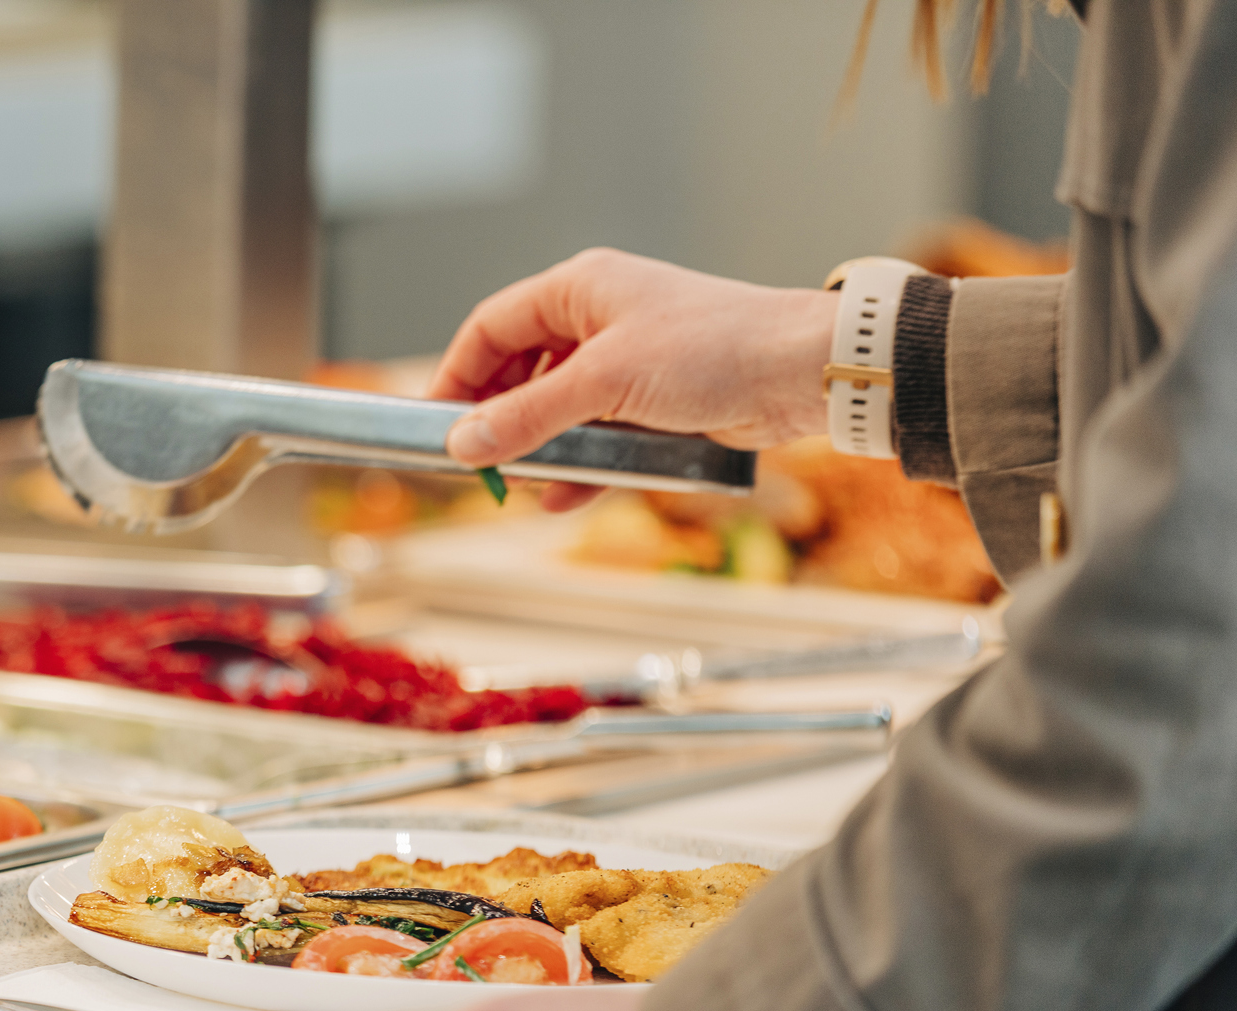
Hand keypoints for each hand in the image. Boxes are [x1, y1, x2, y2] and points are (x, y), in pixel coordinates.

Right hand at [426, 249, 836, 511]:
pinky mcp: (655, 403)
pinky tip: (562, 496)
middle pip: (520, 370)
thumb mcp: (604, 382)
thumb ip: (529, 416)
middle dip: (497, 418)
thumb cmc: (714, 349)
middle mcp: (600, 319)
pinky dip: (579, 464)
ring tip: (518, 484)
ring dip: (538, 447)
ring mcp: (628, 363)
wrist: (801, 374)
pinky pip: (597, 435)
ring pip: (559, 408)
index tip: (435, 424)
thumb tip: (465, 442)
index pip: (491, 328)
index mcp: (580, 290)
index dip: (457, 375)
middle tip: (474, 462)